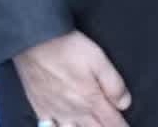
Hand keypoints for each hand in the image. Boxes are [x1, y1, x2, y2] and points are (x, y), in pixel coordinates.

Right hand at [13, 30, 130, 126]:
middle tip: (108, 125)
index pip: (112, 123)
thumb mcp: (98, 59)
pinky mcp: (40, 107)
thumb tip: (124, 103)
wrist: (33, 40)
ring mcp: (56, 112)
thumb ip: (114, 84)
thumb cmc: (67, 47)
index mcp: (91, 100)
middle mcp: (74, 111)